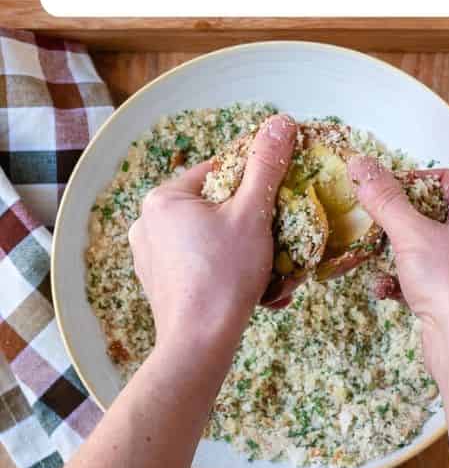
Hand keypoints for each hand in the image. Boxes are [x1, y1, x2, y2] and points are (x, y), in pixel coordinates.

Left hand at [129, 114, 295, 359]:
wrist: (199, 346)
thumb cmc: (225, 274)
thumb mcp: (253, 212)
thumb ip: (267, 164)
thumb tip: (281, 122)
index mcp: (163, 198)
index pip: (219, 171)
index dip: (254, 180)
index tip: (278, 197)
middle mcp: (147, 224)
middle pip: (214, 204)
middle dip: (249, 218)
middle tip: (276, 233)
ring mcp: (149, 257)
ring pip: (208, 235)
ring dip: (240, 244)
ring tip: (269, 264)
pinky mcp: (158, 284)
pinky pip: (198, 261)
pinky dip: (223, 266)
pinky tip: (249, 285)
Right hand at [348, 159, 448, 375]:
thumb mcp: (412, 235)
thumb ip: (385, 199)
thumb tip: (360, 165)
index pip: (444, 181)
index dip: (410, 182)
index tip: (380, 191)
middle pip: (434, 215)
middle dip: (400, 223)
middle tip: (373, 224)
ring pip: (427, 249)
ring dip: (398, 254)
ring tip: (376, 257)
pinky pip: (428, 278)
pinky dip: (405, 281)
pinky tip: (385, 290)